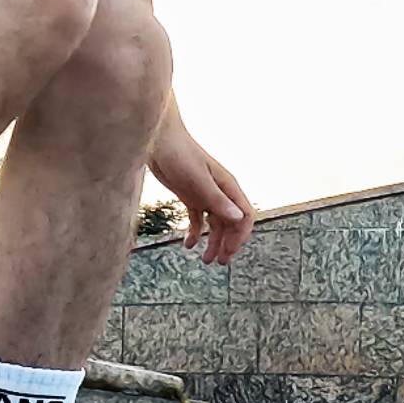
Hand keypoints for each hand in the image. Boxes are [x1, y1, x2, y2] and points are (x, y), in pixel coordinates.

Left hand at [148, 110, 254, 266]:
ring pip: (215, 223)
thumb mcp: (198, 181)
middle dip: (227, 243)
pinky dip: (195, 233)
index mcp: (228, 187)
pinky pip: (198, 219)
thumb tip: (238, 219)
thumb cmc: (180, 155)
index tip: (229, 251)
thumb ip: (217, 200)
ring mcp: (205, 194)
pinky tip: (188, 245)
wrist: (158, 140)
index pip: (245, 215)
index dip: (240, 235)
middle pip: (231, 223)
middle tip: (218, 262)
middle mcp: (220, 191)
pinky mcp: (190, 195)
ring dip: (213, 242)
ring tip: (206, 260)